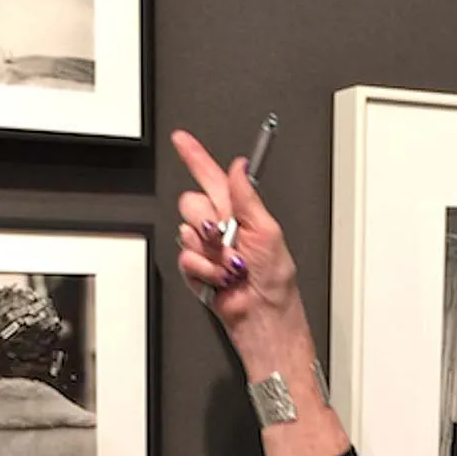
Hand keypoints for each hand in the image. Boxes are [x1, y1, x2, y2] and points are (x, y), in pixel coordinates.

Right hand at [172, 129, 297, 327]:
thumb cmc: (275, 281)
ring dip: (211, 251)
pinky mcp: (196, 269)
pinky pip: (185, 258)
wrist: (263, 315)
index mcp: (241, 212)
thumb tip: (240, 167)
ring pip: (187, 232)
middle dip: (206, 220)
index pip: (213, 177)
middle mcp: (222, 227)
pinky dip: (204, 269)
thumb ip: (248, 197)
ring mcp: (207, 249)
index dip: (195, 157)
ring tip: (232, 266)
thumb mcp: (268, 232)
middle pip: (192, 203)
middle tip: (226, 237)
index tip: (181, 140)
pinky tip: (220, 278)